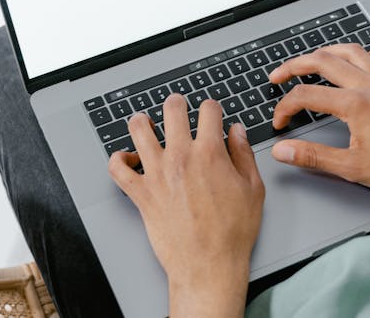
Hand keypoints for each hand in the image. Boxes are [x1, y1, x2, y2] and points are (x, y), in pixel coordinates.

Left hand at [108, 94, 264, 316]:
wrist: (208, 266)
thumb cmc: (232, 233)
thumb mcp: (253, 189)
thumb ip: (243, 154)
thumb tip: (237, 132)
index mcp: (210, 153)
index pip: (208, 110)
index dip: (212, 107)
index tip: (212, 112)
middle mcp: (180, 157)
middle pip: (172, 110)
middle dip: (177, 103)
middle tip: (178, 106)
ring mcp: (157, 174)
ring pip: (138, 130)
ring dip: (142, 121)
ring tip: (147, 123)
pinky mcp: (141, 193)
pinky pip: (117, 168)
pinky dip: (118, 159)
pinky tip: (127, 158)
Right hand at [268, 43, 369, 194]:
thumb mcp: (352, 168)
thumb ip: (313, 157)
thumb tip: (283, 150)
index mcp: (355, 104)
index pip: (306, 96)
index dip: (285, 108)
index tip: (280, 124)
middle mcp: (369, 86)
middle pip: (323, 61)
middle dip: (295, 66)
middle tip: (278, 75)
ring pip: (352, 52)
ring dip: (327, 52)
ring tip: (312, 59)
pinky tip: (363, 61)